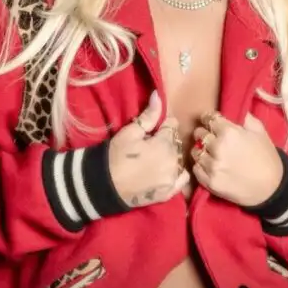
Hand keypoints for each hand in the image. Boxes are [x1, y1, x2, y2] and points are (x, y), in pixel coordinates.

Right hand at [108, 91, 188, 207]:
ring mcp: (173, 178)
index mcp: (166, 144)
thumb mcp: (130, 132)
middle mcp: (174, 161)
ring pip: (180, 160)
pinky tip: (167, 171)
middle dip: (167, 141)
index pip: (172, 126)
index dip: (162, 125)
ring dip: (172, 156)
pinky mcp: (169, 193)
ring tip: (155, 158)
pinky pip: (182, 179)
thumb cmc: (116, 155)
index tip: (152, 130)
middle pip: (177, 143)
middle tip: (151, 144)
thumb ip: (149, 116)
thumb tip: (159, 94)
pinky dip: (178, 173)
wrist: (105, 185)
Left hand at [190, 110, 283, 206]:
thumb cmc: (267, 158)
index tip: (211, 122)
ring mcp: (211, 165)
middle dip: (204, 133)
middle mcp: (217, 147)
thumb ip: (245, 118)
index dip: (209, 119)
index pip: (208, 118)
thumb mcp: (260, 132)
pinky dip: (200, 165)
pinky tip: (209, 165)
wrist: (272, 188)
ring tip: (209, 152)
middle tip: (210, 138)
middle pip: (199, 134)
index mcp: (229, 132)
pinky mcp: (209, 181)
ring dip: (201, 150)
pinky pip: (196, 168)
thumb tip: (234, 109)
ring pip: (195, 151)